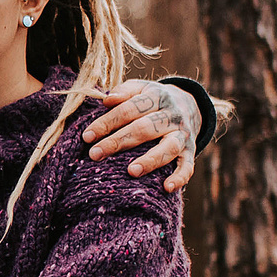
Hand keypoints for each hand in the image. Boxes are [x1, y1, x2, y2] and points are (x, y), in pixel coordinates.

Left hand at [81, 79, 203, 192]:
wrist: (190, 105)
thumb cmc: (153, 101)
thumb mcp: (141, 89)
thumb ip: (124, 92)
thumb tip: (106, 100)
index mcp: (157, 96)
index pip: (129, 109)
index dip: (107, 122)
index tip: (87, 136)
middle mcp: (172, 114)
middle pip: (145, 128)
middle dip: (118, 142)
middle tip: (95, 154)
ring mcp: (183, 134)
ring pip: (168, 147)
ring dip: (150, 160)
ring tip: (131, 171)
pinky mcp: (190, 151)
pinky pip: (187, 166)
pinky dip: (180, 177)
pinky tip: (166, 187)